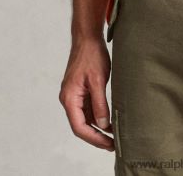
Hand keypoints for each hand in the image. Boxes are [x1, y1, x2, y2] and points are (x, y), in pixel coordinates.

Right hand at [59, 36, 114, 151]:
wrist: (87, 37)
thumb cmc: (91, 55)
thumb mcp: (98, 81)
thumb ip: (99, 103)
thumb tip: (103, 124)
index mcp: (69, 98)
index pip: (79, 127)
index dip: (94, 138)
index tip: (108, 144)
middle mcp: (69, 99)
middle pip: (81, 125)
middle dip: (96, 136)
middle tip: (113, 144)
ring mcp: (74, 95)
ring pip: (84, 118)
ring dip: (97, 128)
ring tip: (113, 136)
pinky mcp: (80, 90)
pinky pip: (87, 108)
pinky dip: (97, 116)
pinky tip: (108, 121)